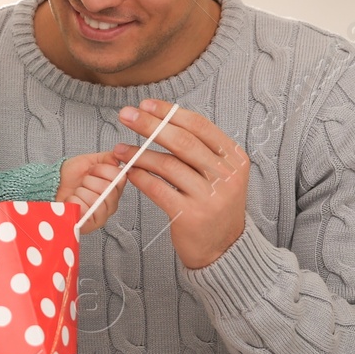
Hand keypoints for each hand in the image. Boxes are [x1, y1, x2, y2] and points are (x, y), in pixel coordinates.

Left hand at [56, 150, 126, 232]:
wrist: (52, 187)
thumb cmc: (70, 177)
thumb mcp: (88, 161)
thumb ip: (106, 158)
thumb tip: (117, 159)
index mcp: (114, 188)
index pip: (119, 178)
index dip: (102, 170)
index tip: (92, 169)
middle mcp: (111, 203)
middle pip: (107, 190)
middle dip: (89, 181)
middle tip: (82, 182)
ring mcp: (101, 216)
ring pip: (95, 200)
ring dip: (80, 192)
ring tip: (76, 193)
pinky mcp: (89, 225)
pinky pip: (85, 211)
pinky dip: (74, 202)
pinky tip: (71, 202)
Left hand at [113, 99, 247, 268]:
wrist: (225, 249)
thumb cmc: (215, 205)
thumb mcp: (221, 174)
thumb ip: (200, 149)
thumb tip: (162, 119)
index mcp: (234, 158)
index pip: (199, 126)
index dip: (170, 112)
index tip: (145, 105)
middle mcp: (226, 175)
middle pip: (182, 142)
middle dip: (149, 125)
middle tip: (125, 115)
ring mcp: (210, 196)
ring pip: (168, 165)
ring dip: (139, 154)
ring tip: (119, 149)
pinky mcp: (191, 215)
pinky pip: (158, 189)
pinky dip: (141, 178)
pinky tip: (129, 172)